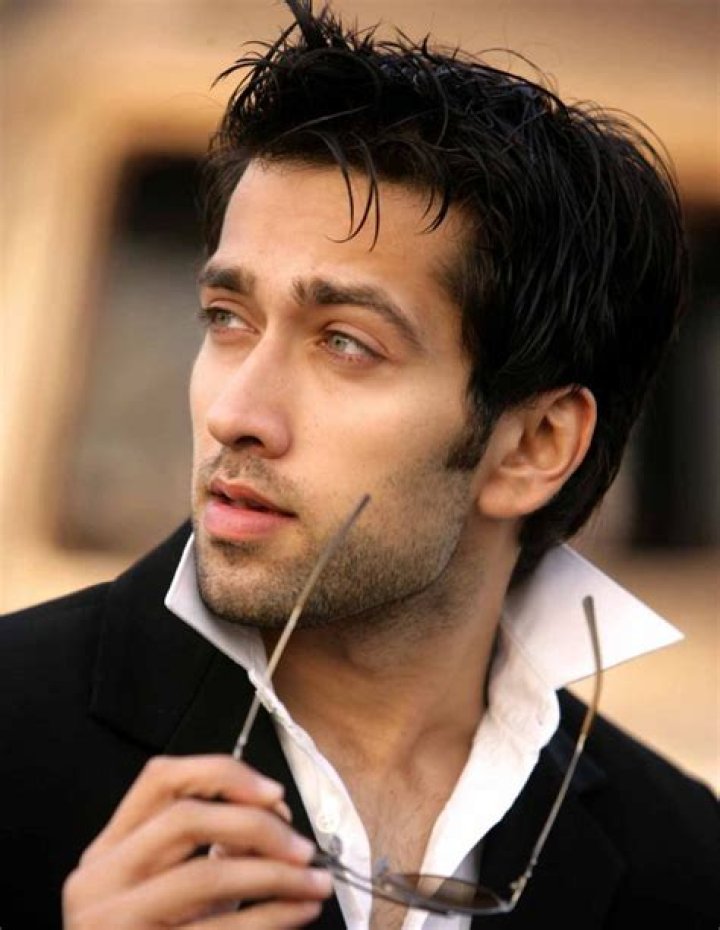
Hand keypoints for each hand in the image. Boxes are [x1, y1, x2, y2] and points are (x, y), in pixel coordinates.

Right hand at [62, 755, 332, 928]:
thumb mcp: (160, 888)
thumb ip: (201, 849)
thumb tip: (271, 817)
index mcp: (107, 850)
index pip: (160, 779)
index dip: (222, 774)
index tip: (274, 792)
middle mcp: (101, 879)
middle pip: (184, 819)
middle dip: (257, 826)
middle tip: (303, 847)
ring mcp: (115, 920)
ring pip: (206, 875)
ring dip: (276, 875)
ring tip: (315, 882)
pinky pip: (220, 928)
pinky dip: (272, 916)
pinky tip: (300, 911)